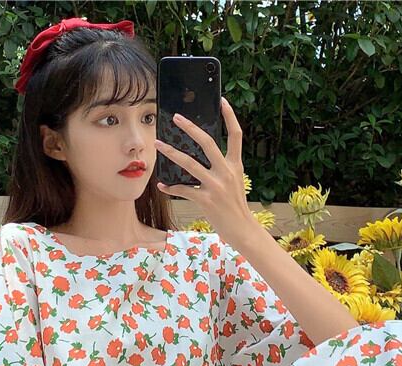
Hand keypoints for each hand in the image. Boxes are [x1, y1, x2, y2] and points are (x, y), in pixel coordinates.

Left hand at [155, 96, 258, 246]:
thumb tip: (203, 158)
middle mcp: (227, 172)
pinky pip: (184, 189)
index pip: (236, 135)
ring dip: (171, 152)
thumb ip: (223, 168)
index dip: (230, 116)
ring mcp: (216, 185)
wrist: (243, 230)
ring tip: (158, 144)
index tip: (222, 100)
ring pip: (189, 163)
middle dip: (190, 128)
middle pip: (207, 142)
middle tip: (176, 118)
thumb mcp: (235, 183)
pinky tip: (162, 185)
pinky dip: (171, 187)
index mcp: (236, 165)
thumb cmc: (236, 207)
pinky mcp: (206, 200)